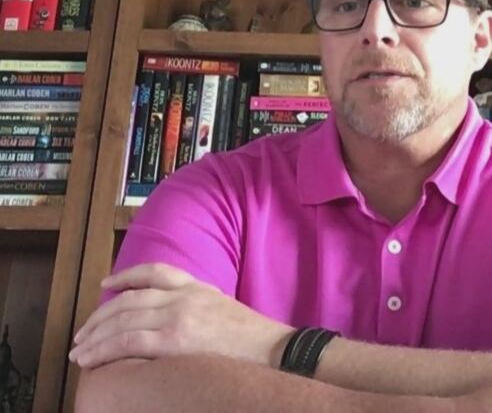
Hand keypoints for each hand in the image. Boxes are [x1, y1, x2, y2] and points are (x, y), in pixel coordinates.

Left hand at [69, 263, 293, 369]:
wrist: (273, 349)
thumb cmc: (254, 339)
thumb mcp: (225, 310)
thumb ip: (200, 307)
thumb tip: (178, 322)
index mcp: (198, 287)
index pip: (155, 272)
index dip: (126, 276)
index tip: (107, 285)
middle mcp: (184, 296)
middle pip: (129, 299)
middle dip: (99, 317)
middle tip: (82, 334)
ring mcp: (178, 315)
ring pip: (122, 320)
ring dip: (95, 336)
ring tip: (79, 351)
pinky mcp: (174, 340)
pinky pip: (128, 342)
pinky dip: (104, 350)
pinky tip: (91, 358)